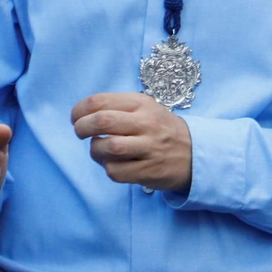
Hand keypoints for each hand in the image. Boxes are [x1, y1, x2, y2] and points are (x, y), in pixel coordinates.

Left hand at [72, 93, 192, 191]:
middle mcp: (146, 123)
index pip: (100, 100)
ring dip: (95, 150)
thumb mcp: (146, 109)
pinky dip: (107, 167)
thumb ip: (118, 108)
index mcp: (141, 104)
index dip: (80, 110)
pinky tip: (113, 164)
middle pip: (102, 121)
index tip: (75, 118)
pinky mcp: (149, 171)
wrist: (195, 153)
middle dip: (82, 128)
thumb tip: (83, 114)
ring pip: (108, 147)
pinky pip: (116, 171)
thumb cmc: (161, 129)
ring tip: (99, 149)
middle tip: (79, 132)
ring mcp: (149, 148)